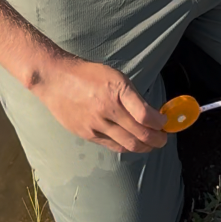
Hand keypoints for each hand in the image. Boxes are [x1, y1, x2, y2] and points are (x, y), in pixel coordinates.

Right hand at [30, 55, 168, 154]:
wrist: (55, 79)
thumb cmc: (87, 75)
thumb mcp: (115, 76)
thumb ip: (133, 97)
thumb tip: (152, 115)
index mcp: (117, 91)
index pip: (145, 116)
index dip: (160, 123)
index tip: (165, 122)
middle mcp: (107, 110)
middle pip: (140, 134)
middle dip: (157, 139)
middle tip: (163, 139)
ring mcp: (95, 124)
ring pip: (127, 145)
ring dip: (144, 147)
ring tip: (151, 144)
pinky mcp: (86, 134)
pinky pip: (112, 146)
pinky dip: (126, 147)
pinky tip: (132, 144)